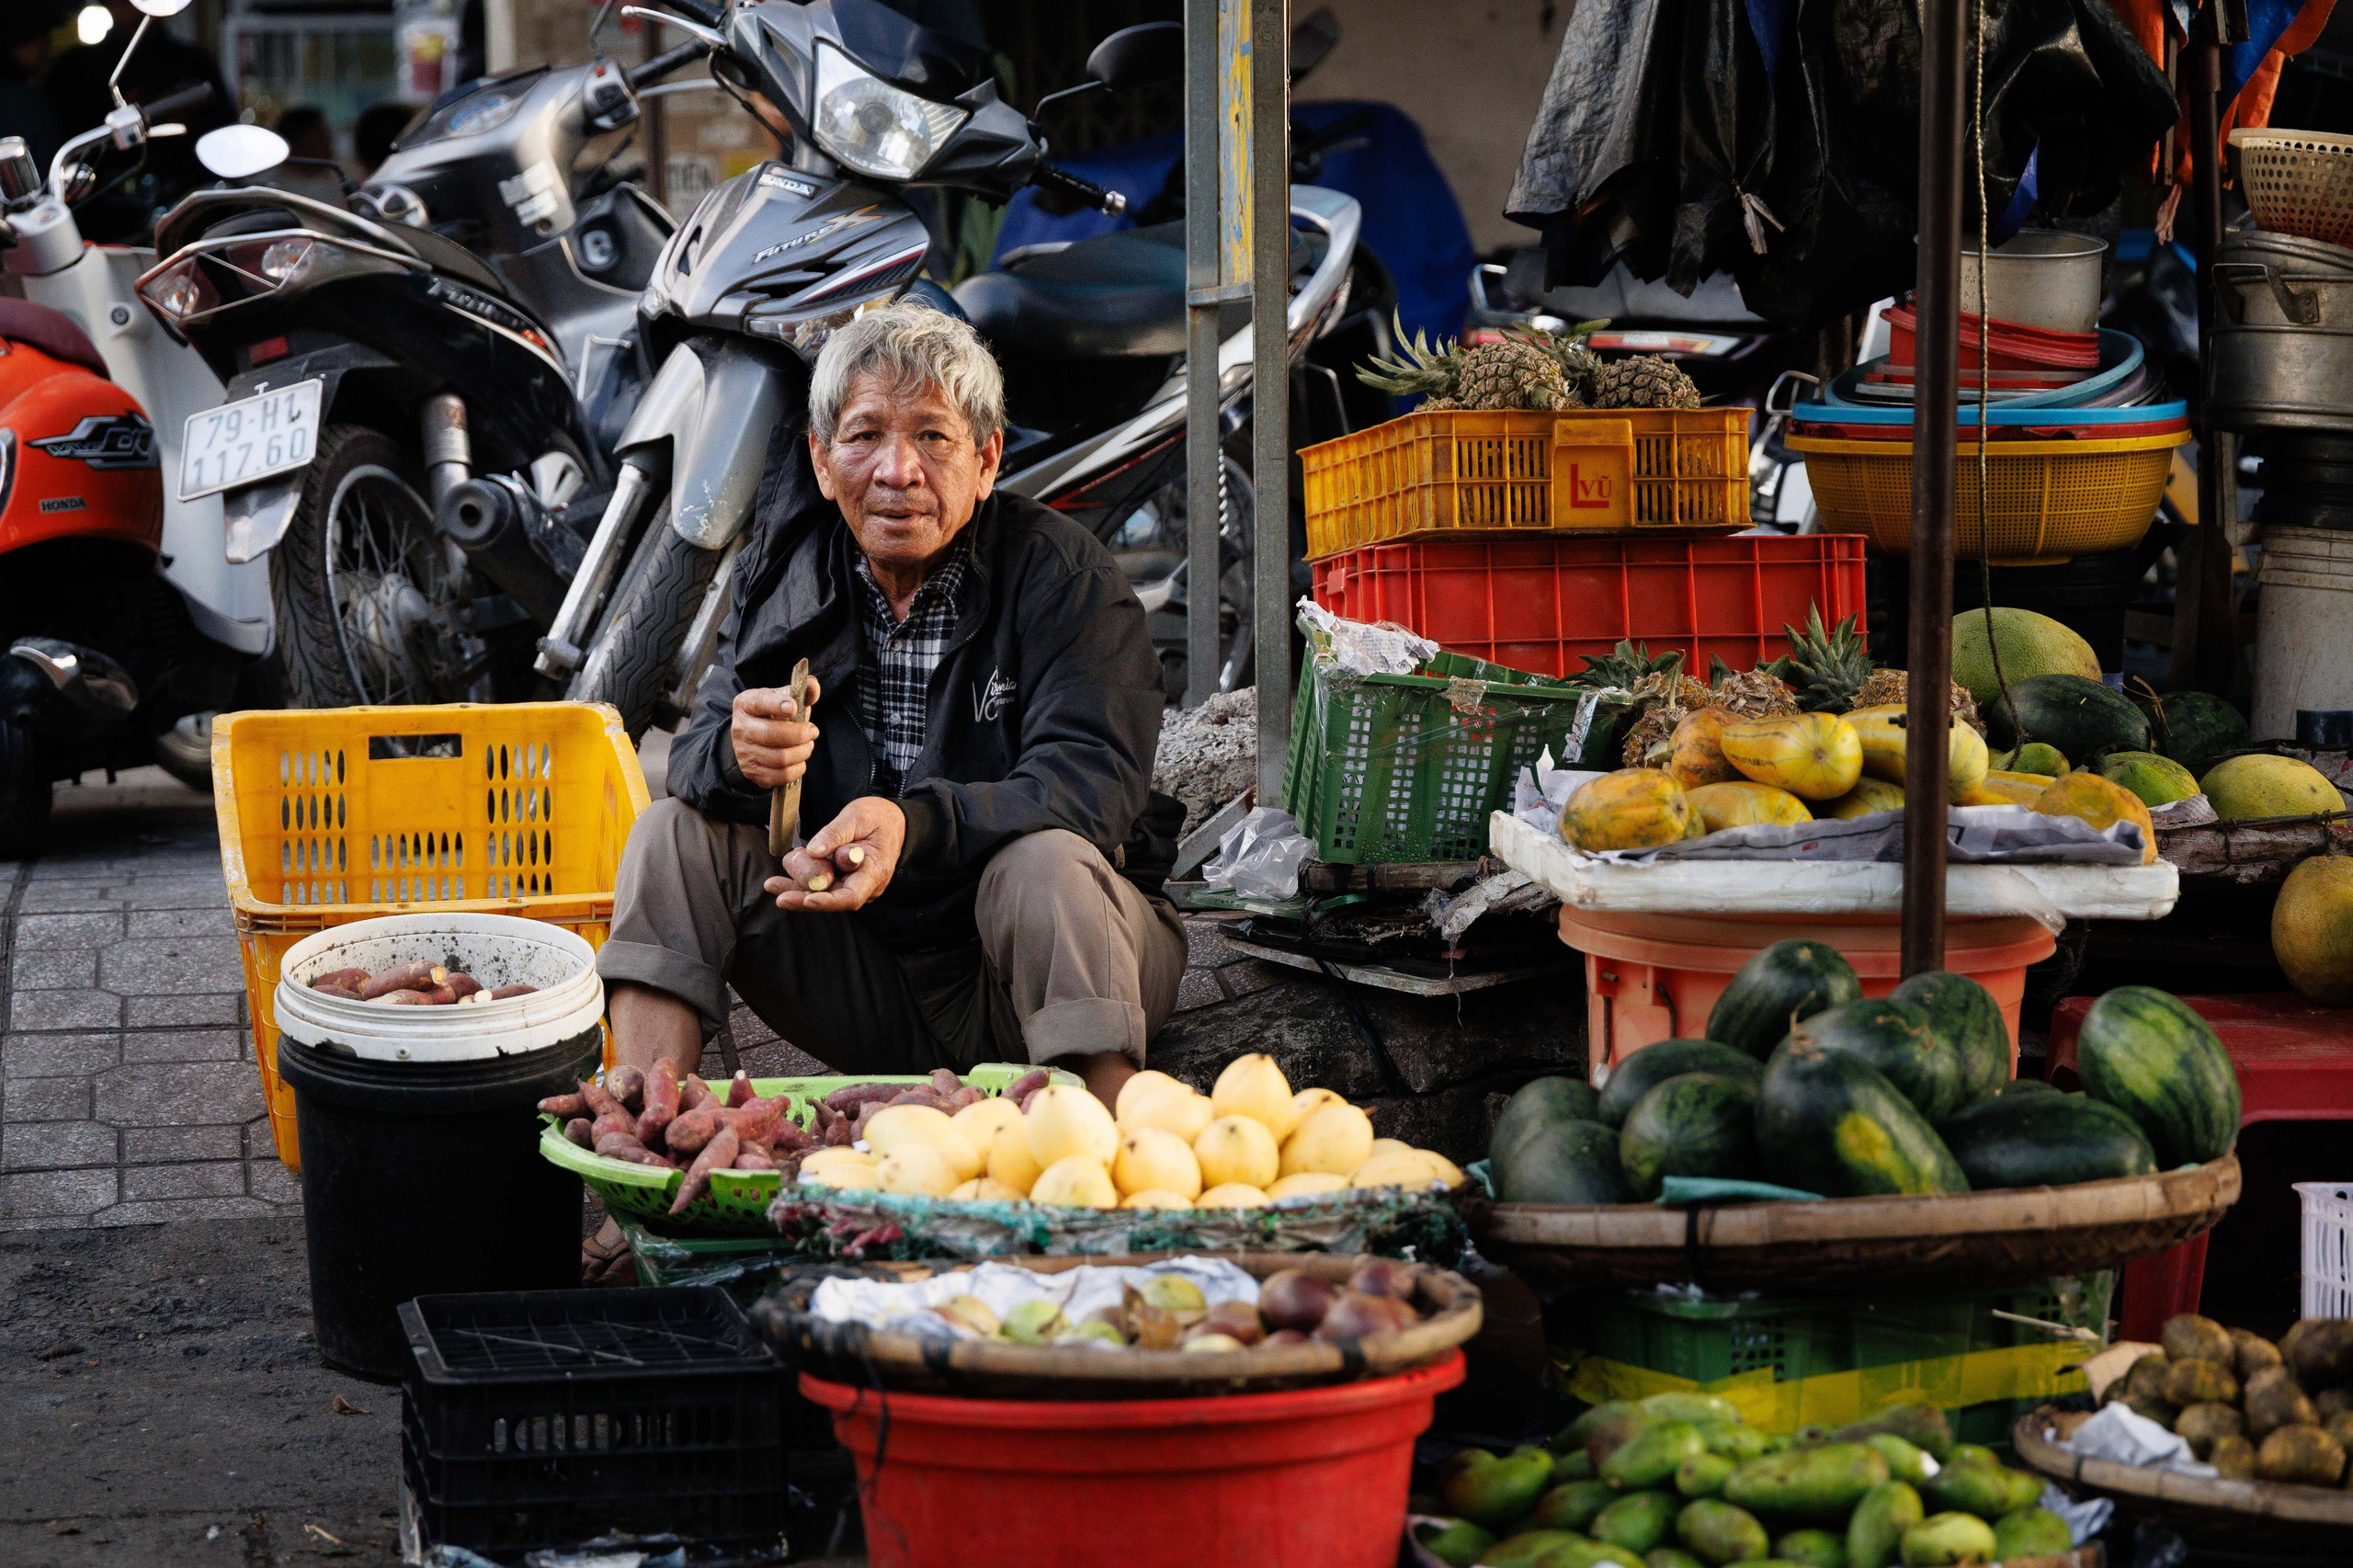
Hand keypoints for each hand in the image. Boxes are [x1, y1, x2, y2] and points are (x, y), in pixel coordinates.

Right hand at [731, 677, 821, 788]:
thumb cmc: (773, 715)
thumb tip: (813, 686)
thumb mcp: (783, 698)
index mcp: (747, 703)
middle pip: (772, 734)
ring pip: (780, 758)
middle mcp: (741, 727)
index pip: (760, 702)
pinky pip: (780, 775)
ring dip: (802, 752)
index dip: (777, 704)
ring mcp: (744, 752)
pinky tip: (799, 760)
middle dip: (800, 734)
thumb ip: (801, 689)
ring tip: (808, 746)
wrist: (753, 739)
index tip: (793, 707)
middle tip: (813, 731)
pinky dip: (797, 769)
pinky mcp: (752, 771)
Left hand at [766, 797, 904, 912]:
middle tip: (778, 894)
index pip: (852, 896)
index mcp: (875, 871)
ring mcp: (855, 884)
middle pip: (833, 899)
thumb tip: (813, 851)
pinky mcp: (845, 880)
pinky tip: (783, 878)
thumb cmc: (878, 817)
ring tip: (773, 885)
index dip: (828, 901)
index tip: (808, 898)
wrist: (893, 822)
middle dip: (803, 898)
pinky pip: (824, 886)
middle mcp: (866, 885)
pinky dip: (803, 883)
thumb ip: (835, 833)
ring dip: (798, 891)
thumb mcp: (858, 816)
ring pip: (825, 894)